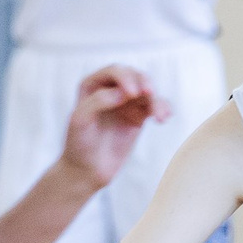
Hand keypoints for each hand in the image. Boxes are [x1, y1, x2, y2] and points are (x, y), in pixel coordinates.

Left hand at [53, 63, 167, 191]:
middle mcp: (111, 89)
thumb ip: (98, 102)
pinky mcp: (138, 116)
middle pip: (134, 76)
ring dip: (156, 100)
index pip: (114, 72)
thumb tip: (122, 94)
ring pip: (147, 92)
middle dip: (144, 83)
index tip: (132, 94)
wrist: (86, 170)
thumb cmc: (78, 144)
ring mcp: (126, 103)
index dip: (125, 78)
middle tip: (150, 94)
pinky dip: (162, 109)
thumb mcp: (80, 120)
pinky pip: (154, 107)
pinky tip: (165, 117)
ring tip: (160, 116)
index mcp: (92, 85)